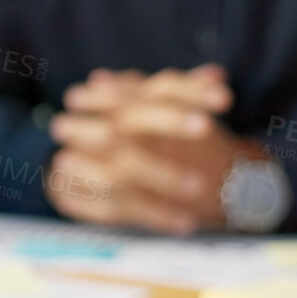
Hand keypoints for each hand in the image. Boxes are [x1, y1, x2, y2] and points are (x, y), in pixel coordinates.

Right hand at [44, 65, 243, 233]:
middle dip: (168, 120)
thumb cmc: (125, 138)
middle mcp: (92, 124)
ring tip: (199, 186)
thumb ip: (182, 94)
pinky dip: (154, 214)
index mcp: (113, 97)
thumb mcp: (149, 111)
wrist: (71, 171)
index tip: (225, 99)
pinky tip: (185, 222)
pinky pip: (114, 208)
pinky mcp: (77, 197)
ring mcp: (79, 160)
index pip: (152, 87)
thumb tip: (216, 75)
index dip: (189, 89)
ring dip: (161, 174)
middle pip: (127, 117)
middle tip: (206, 127)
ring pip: (119, 165)